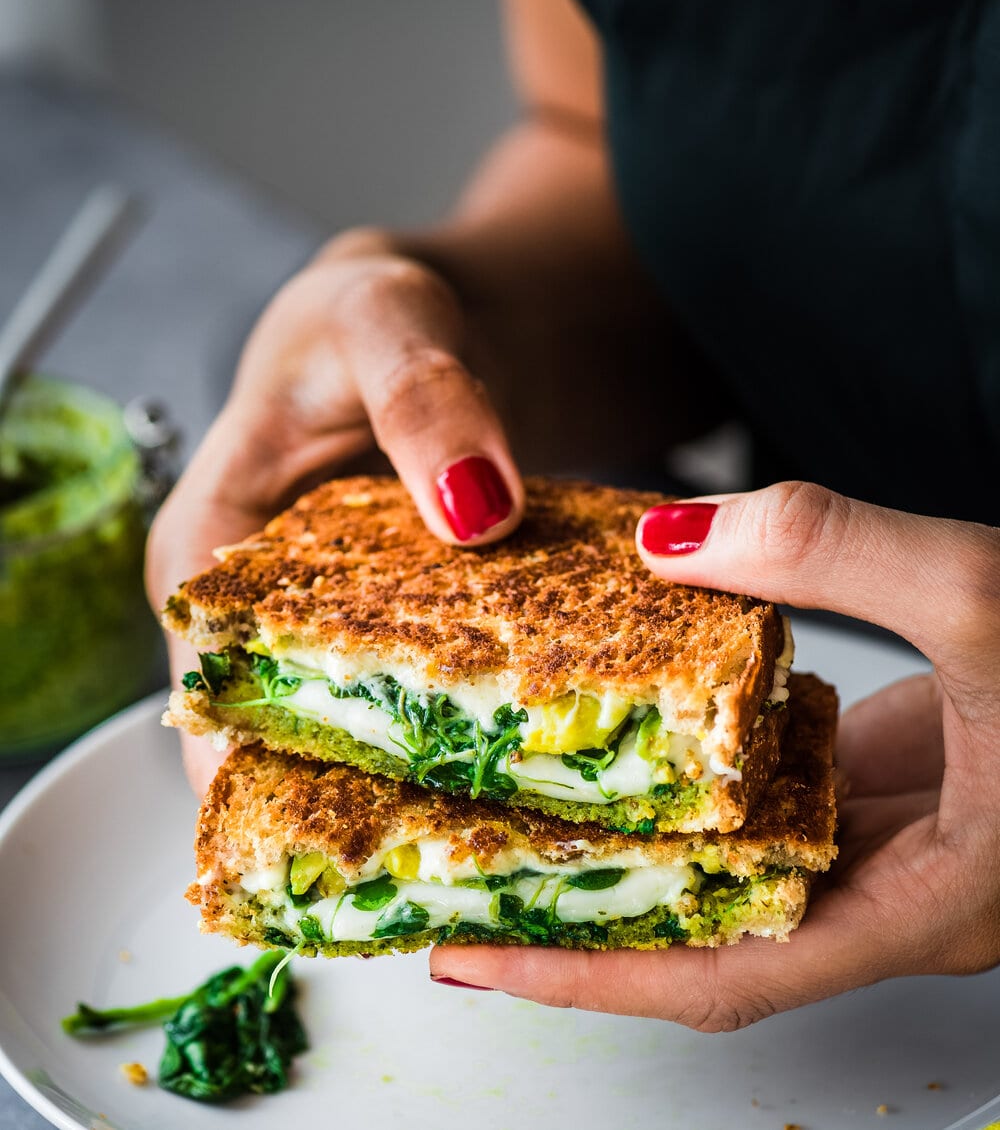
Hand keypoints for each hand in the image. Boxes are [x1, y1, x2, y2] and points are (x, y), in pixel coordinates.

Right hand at [146, 229, 522, 792]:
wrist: (438, 320)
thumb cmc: (374, 312)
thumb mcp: (387, 318)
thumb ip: (424, 397)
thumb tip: (476, 509)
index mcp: (211, 543)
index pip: (206, 683)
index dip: (252, 768)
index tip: (330, 833)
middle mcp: (258, 603)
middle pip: (276, 729)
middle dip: (343, 797)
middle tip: (437, 854)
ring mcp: (327, 625)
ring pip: (349, 729)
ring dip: (408, 778)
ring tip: (490, 835)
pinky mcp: (394, 631)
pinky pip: (417, 700)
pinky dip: (458, 733)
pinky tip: (523, 768)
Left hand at [428, 481, 999, 1026]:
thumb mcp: (990, 596)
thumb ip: (831, 551)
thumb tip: (667, 542)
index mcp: (922, 904)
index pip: (723, 973)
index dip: (591, 976)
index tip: (470, 958)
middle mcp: (896, 887)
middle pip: (710, 926)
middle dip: (584, 911)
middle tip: (459, 869)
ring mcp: (896, 831)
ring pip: (741, 856)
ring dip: (637, 832)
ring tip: (522, 795)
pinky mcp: (898, 774)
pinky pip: (778, 787)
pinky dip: (703, 763)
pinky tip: (642, 715)